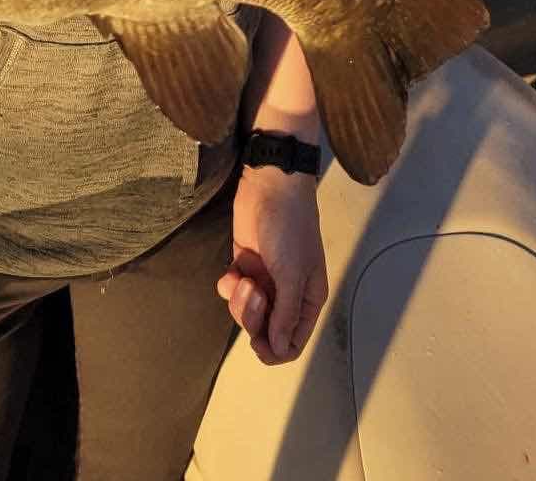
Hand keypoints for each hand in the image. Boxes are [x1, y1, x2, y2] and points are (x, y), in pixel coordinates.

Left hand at [216, 166, 327, 363]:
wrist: (270, 186)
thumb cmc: (289, 229)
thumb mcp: (292, 274)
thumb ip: (285, 314)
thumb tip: (278, 349)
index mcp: (307, 300)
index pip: (291, 342)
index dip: (274, 349)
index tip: (257, 342)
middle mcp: (286, 295)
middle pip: (265, 330)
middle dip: (253, 317)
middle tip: (253, 291)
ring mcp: (264, 280)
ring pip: (246, 312)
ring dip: (240, 301)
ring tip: (242, 276)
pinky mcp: (244, 265)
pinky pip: (231, 291)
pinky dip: (228, 285)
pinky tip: (232, 269)